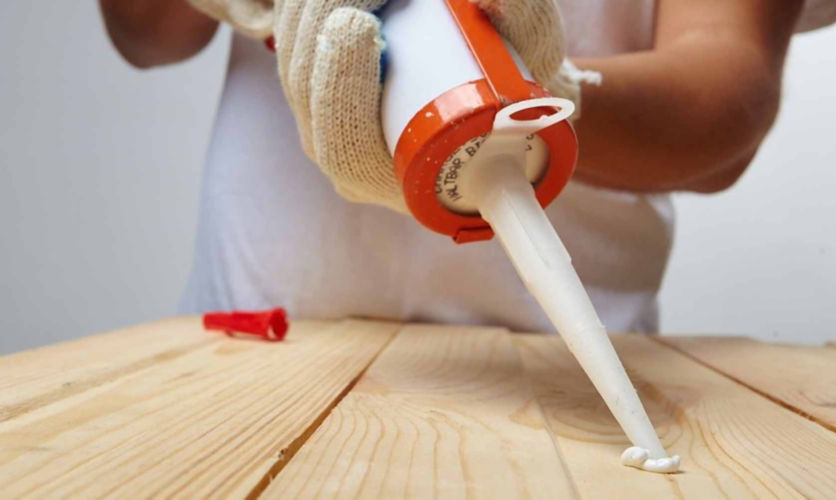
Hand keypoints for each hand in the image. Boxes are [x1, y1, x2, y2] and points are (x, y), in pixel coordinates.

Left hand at [189, 0, 582, 212]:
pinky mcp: (312, 79)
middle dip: (322, 20)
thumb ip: (529, 28)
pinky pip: (293, 40)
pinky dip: (310, 8)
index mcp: (397, 178)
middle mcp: (348, 154)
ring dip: (314, 7)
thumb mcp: (542, 68)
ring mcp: (322, 116)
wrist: (500, 99)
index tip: (356, 26)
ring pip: (293, 57)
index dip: (341, 90)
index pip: (346, 149)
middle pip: (307, 89)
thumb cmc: (520, 98)